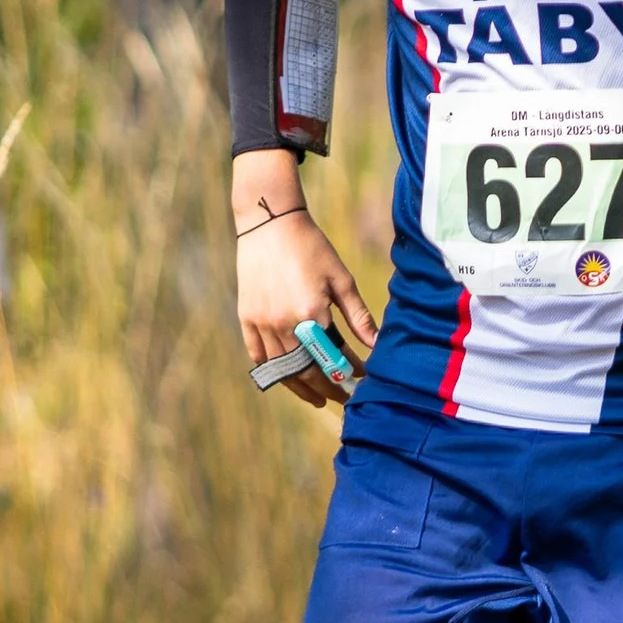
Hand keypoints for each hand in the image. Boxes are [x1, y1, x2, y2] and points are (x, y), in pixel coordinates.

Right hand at [236, 204, 376, 405]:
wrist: (270, 224)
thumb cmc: (311, 248)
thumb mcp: (341, 280)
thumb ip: (358, 316)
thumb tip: (376, 345)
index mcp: (311, 316)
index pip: (332, 360)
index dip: (347, 374)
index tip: (360, 379)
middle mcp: (283, 325)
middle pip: (306, 372)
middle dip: (326, 388)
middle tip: (341, 398)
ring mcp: (261, 323)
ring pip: (281, 369)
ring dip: (300, 386)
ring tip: (316, 395)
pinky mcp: (247, 318)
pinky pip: (258, 355)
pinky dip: (273, 370)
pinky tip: (286, 376)